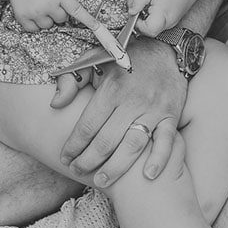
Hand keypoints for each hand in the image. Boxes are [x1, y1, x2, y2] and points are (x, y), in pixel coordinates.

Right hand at [7, 0, 84, 32]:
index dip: (88, 20)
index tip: (97, 28)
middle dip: (58, 13)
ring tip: (39, 5)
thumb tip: (69, 14)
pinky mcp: (24, 17)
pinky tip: (31, 11)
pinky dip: (34, 24)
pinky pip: (34, 29)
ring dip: (46, 19)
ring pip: (48, 26)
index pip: (76, 10)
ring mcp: (36, 12)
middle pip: (61, 20)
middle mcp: (48, 4)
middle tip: (49, 2)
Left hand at [54, 37, 185, 186]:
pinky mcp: (172, 114)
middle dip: (88, 161)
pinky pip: (166, 141)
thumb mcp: (93, 59)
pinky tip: (148, 175)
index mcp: (111, 87)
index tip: (65, 157)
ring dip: (115, 168)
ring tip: (101, 180)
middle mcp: (132, 100)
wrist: (164, 47)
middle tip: (78, 171)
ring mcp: (154, 109)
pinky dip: (159, 159)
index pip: (87, 125)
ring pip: (133, 146)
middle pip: (107, 141)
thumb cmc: (124, 57)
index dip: (73, 145)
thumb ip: (72, 80)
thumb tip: (55, 104)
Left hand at [128, 0, 197, 36]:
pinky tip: (149, 2)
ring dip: (142, 15)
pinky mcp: (169, 20)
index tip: (134, 10)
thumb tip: (131, 11)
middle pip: (147, 30)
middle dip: (137, 16)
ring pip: (150, 26)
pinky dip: (149, 14)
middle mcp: (168, 22)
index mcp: (163, 14)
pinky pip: (155, 22)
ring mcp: (170, 22)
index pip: (148, 30)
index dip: (137, 23)